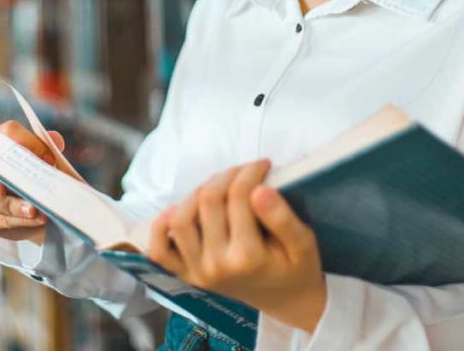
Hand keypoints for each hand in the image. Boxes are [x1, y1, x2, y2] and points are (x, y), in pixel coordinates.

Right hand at [0, 120, 64, 243]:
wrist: (33, 209)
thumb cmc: (33, 176)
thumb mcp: (41, 160)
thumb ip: (46, 147)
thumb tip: (55, 140)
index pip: (3, 135)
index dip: (26, 143)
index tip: (49, 159)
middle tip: (2, 188)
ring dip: (9, 205)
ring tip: (32, 209)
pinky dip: (18, 221)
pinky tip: (36, 219)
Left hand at [147, 159, 327, 332]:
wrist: (285, 299)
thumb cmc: (295, 268)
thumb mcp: (303, 243)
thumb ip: (282, 218)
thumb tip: (260, 189)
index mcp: (248, 258)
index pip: (239, 196)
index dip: (250, 172)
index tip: (263, 164)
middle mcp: (217, 265)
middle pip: (209, 201)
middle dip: (227, 175)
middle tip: (244, 171)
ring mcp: (197, 271)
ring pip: (181, 219)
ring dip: (197, 193)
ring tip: (219, 187)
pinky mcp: (186, 274)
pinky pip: (160, 250)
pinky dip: (161, 226)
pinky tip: (178, 209)